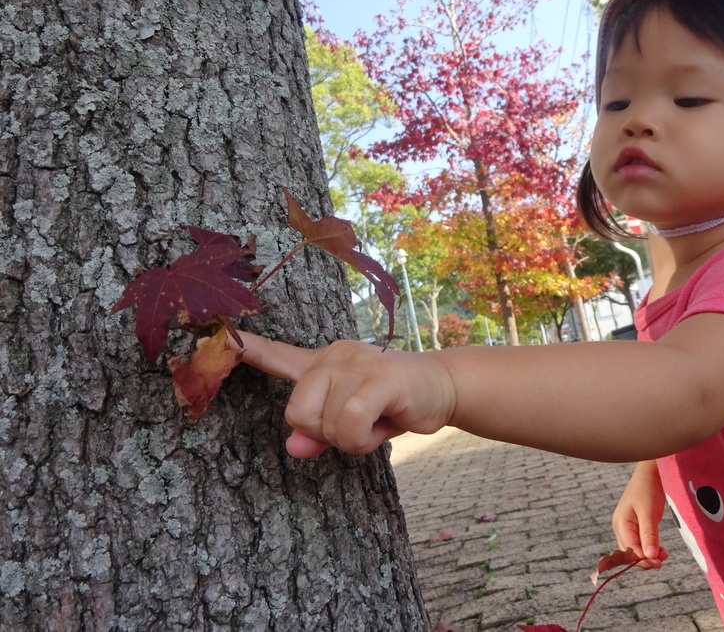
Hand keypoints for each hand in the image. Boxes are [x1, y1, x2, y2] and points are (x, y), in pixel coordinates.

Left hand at [233, 333, 455, 457]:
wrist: (442, 388)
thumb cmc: (392, 405)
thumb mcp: (351, 423)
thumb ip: (320, 433)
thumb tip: (295, 447)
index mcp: (322, 364)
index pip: (278, 356)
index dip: (247, 350)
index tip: (219, 337)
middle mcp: (333, 356)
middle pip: (298, 412)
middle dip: (326, 432)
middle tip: (358, 425)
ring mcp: (356, 363)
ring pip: (326, 423)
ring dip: (353, 439)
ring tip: (377, 422)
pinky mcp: (379, 377)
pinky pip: (350, 420)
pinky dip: (363, 437)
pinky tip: (384, 425)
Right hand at [612, 460, 665, 568]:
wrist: (651, 472)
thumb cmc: (649, 489)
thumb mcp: (649, 513)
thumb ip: (649, 535)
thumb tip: (650, 557)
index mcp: (620, 523)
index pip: (629, 550)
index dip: (643, 560)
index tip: (660, 563)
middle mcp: (620, 527)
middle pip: (629, 552)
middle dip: (645, 559)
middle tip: (663, 560)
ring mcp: (626, 526)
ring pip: (635, 549)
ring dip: (648, 554)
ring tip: (664, 554)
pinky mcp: (634, 524)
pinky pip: (639, 542)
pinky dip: (649, 547)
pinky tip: (660, 549)